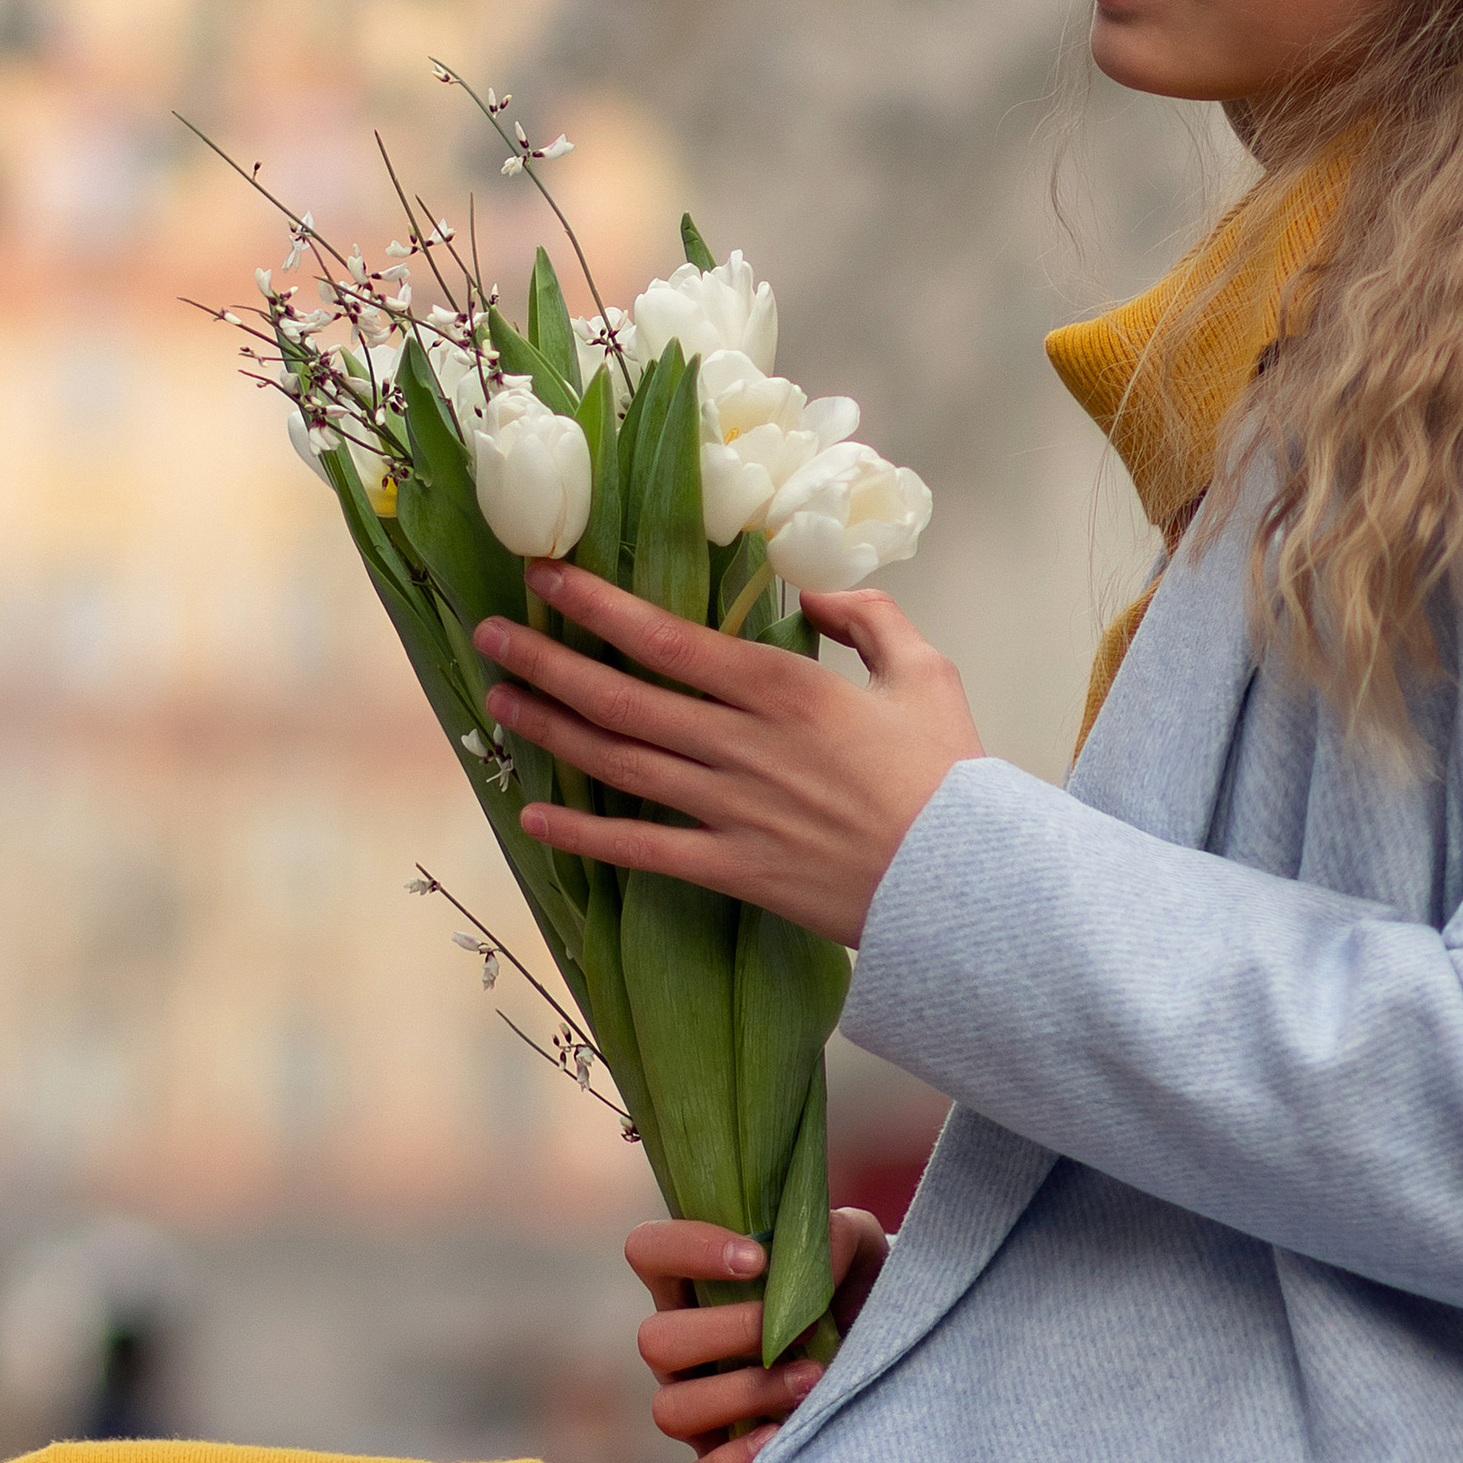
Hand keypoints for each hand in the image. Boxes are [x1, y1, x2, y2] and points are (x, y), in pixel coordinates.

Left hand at [475, 566, 983, 946]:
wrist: (969, 886)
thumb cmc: (951, 774)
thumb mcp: (925, 672)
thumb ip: (866, 618)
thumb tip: (812, 592)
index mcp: (785, 687)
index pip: (668, 637)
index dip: (597, 605)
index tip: (547, 575)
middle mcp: (743, 744)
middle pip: (623, 697)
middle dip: (548, 660)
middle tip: (492, 633)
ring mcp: (732, 810)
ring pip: (620, 762)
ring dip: (552, 728)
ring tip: (499, 698)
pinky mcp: (734, 869)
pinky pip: (641, 851)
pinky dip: (582, 836)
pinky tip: (533, 817)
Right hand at [628, 1209, 891, 1462]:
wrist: (892, 1367)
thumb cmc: (857, 1298)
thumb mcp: (858, 1252)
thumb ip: (834, 1238)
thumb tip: (813, 1260)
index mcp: (696, 1286)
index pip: (649, 1250)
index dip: (688, 1249)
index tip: (757, 1260)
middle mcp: (683, 1350)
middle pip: (654, 1339)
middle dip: (730, 1333)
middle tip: (800, 1331)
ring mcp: (694, 1411)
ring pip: (670, 1409)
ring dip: (744, 1394)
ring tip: (811, 1382)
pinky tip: (780, 1440)